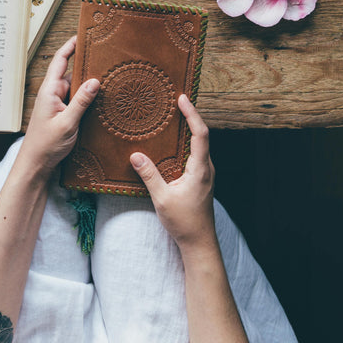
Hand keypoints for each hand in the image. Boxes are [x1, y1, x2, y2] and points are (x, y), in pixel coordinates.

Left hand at [20, 36, 99, 177]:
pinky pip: (77, 100)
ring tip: (108, 76)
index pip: (60, 61)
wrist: (36, 166)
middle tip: (104, 55)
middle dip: (86, 64)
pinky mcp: (63, 114)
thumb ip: (80, 102)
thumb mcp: (67, 123)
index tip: (82, 35)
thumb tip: (95, 81)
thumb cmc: (45, 146)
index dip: (70, 46)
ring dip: (88, 84)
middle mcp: (53, 94)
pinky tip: (101, 99)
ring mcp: (58, 104)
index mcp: (49, 91)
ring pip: (76, 88)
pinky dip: (88, 98)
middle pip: (71, 72)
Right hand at [130, 94, 215, 252]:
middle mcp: (206, 168)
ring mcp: (205, 173)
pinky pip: (195, 154)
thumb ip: (149, 175)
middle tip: (176, 101)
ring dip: (189, 129)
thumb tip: (135, 155)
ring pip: (199, 145)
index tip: (182, 99)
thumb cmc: (184, 222)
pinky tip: (173, 143)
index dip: (192, 114)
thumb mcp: (162, 198)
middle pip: (202, 135)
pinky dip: (186, 142)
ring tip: (174, 116)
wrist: (199, 243)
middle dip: (190, 115)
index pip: (200, 134)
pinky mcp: (200, 179)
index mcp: (200, 169)